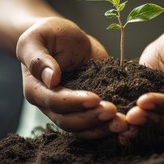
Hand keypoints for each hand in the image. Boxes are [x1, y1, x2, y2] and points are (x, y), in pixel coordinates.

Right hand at [16, 17, 127, 138]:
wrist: (65, 38)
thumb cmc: (48, 35)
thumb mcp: (37, 39)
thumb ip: (39, 59)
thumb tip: (51, 79)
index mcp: (37, 89)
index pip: (54, 102)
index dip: (74, 102)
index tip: (95, 98)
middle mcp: (52, 105)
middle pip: (70, 121)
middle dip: (92, 118)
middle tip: (113, 112)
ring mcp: (71, 108)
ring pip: (84, 128)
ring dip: (103, 128)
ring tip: (123, 123)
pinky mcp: (88, 106)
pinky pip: (97, 123)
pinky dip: (110, 125)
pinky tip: (126, 123)